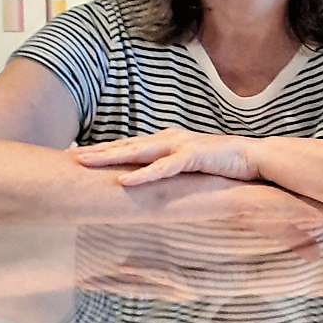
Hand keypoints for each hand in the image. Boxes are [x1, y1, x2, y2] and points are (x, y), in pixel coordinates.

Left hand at [72, 128, 260, 185]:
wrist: (254, 158)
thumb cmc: (222, 164)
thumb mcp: (188, 167)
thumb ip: (169, 170)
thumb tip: (149, 182)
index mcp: (166, 141)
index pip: (128, 145)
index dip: (103, 151)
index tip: (77, 156)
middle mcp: (169, 139)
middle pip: (125, 145)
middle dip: (96, 151)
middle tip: (68, 157)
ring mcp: (180, 146)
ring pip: (137, 152)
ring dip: (110, 157)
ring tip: (84, 163)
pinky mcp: (193, 157)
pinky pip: (163, 168)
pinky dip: (142, 175)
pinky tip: (123, 180)